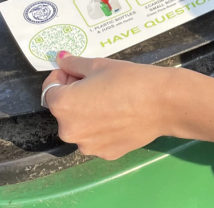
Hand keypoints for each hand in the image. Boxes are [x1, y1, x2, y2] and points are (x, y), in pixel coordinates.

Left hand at [41, 52, 174, 159]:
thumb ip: (74, 64)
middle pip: (64, 110)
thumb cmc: (129, 79)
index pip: (50, 89)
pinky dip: (102, 128)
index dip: (62, 77)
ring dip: (87, 114)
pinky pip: (96, 138)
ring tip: (111, 102)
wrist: (163, 103)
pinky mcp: (105, 154)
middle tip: (98, 85)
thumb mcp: (98, 65)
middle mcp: (69, 130)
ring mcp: (87, 146)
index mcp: (62, 106)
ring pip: (81, 126)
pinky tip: (120, 117)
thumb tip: (60, 58)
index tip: (77, 72)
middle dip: (75, 96)